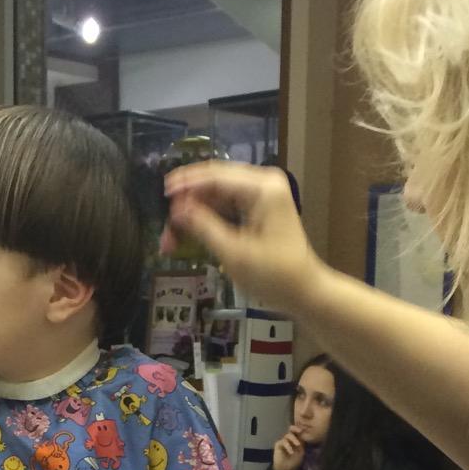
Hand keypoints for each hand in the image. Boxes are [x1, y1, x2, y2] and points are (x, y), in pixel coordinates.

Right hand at [163, 163, 325, 317]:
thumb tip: (177, 208)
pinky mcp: (259, 209)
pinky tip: (189, 238)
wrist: (306, 293)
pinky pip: (226, 208)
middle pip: (213, 185)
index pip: (215, 176)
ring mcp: (262, 196)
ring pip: (216, 198)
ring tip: (171, 242)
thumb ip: (203, 226)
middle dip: (187, 206)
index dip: (186, 184)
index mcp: (262, 187)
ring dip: (194, 217)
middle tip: (165, 232)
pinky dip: (208, 222)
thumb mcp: (234, 253)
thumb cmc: (275, 276)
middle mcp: (262, 183)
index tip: (162, 194)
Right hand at [271, 428, 305, 469]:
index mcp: (296, 440)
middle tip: (300, 431)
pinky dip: (288, 446)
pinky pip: (283, 442)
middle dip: (295, 429)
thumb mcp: (301, 451)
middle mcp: (290, 439)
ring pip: (288, 435)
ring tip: (298, 445)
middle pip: (291, 430)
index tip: (304, 429)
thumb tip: (304, 435)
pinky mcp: (278, 444)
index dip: (300, 429)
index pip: (298, 432)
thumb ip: (302, 443)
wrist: (286, 469)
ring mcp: (283, 441)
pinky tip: (291, 452)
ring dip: (293, 439)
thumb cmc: (295, 461)